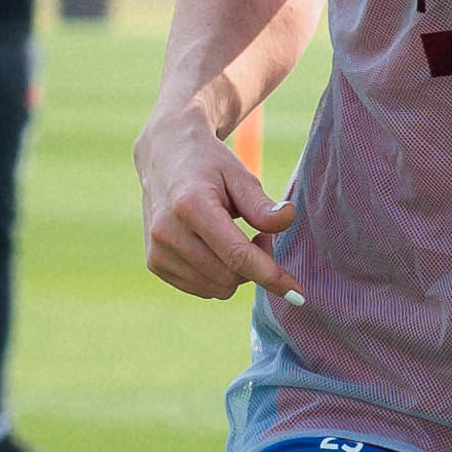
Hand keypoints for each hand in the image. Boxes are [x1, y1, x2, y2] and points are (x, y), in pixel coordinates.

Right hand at [136, 108, 300, 301]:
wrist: (164, 157)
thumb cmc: (209, 165)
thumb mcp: (239, 175)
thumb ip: (262, 205)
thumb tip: (287, 219)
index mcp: (190, 205)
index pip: (237, 255)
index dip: (270, 275)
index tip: (297, 293)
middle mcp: (167, 231)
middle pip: (229, 276)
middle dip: (255, 265)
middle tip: (259, 235)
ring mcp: (157, 250)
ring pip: (217, 288)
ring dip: (236, 272)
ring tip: (235, 238)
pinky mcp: (154, 263)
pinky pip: (202, 289)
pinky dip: (218, 275)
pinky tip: (216, 249)